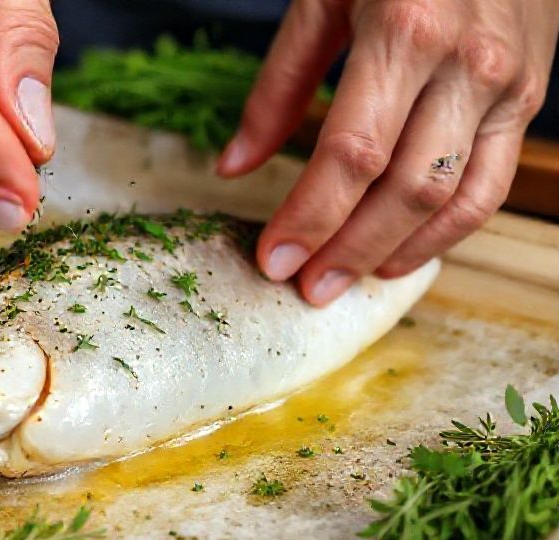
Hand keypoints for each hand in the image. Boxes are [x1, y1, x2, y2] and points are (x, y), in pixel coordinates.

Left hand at [217, 0, 558, 305]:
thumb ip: (278, 85)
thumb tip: (233, 165)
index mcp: (405, 30)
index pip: (352, 154)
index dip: (310, 216)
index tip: (273, 258)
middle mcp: (467, 65)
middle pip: (405, 188)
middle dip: (348, 248)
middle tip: (304, 287)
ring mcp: (507, 86)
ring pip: (455, 199)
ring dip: (395, 252)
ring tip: (345, 281)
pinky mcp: (527, 100)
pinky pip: (491, 185)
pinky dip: (446, 232)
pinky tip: (399, 253)